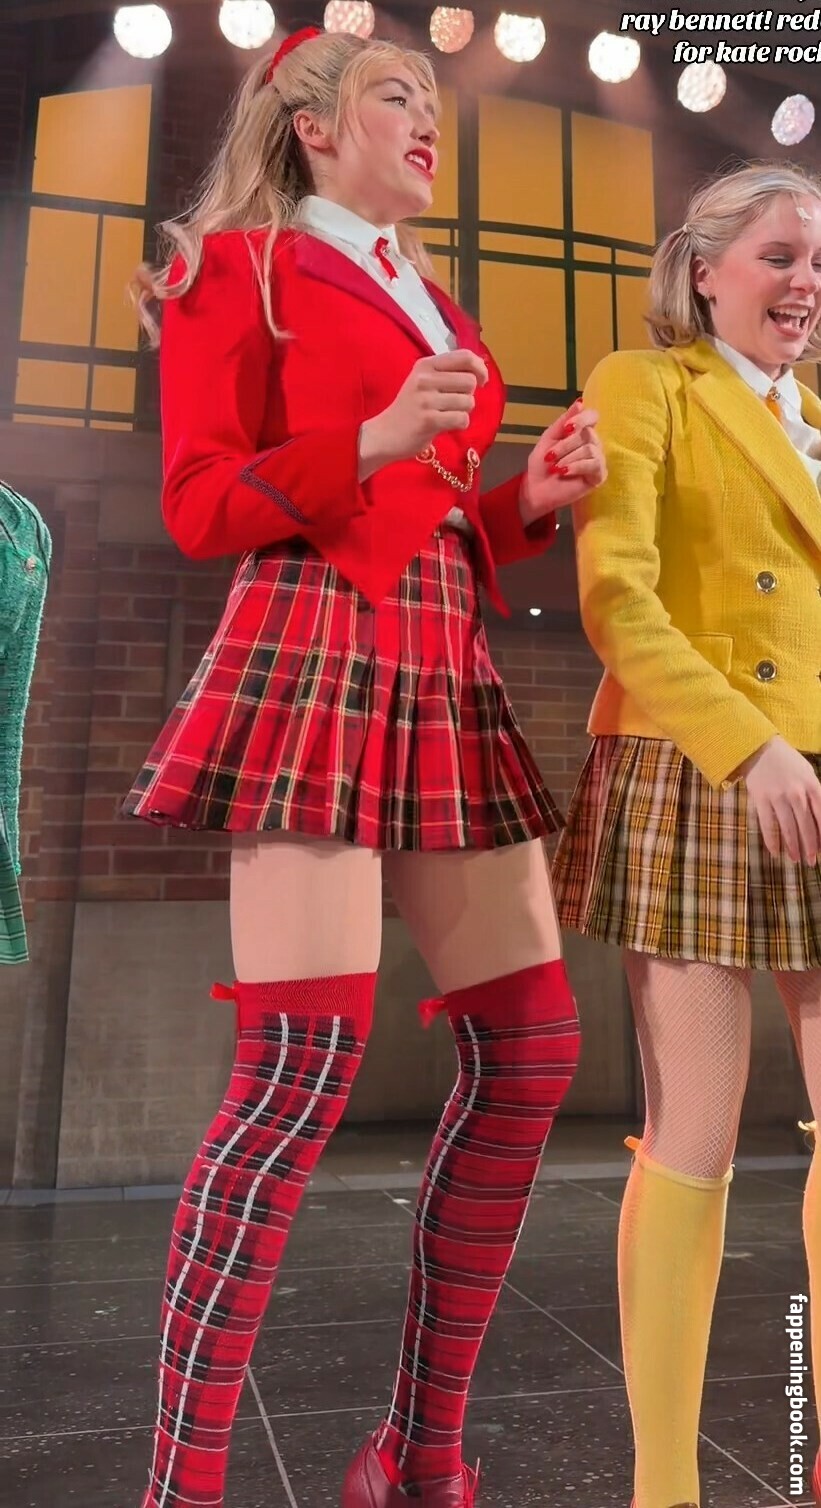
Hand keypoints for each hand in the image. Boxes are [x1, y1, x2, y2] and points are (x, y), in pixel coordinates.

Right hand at [358, 350, 487, 478]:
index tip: (481, 381)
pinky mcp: (429, 420)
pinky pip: (462, 419)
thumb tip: (481, 370)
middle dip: (469, 395)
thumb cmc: (410, 408)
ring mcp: (426, 399)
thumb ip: (448, 373)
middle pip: (470, 382)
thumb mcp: (424, 381)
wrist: (385, 434)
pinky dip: (460, 424)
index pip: (465, 356)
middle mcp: (425, 378)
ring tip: (446, 415)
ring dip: (463, 411)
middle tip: (454, 403)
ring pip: (468, 402)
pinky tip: (446, 425)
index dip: (480, 368)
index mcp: (426, 364)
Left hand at [519, 400, 606, 525]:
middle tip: (550, 456)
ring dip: (568, 458)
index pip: (592, 416)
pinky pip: (595, 464)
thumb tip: (580, 402)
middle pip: (588, 434)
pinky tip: (564, 472)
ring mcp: (597, 460)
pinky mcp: (598, 475)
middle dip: (565, 445)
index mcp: (581, 432)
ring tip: (556, 467)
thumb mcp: (549, 438)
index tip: (566, 428)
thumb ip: (564, 421)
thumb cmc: (542, 464)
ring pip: (590, 449)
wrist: (536, 489)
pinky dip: (577, 467)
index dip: (582, 419)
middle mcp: (592, 443)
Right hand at [736, 736, 820, 864]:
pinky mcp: (761, 799)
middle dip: (810, 846)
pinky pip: (767, 824)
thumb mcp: (808, 774)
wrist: (760, 749)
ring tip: (796, 860)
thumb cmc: (787, 763)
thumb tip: (820, 819)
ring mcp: (778, 796)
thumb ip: (815, 794)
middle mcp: (796, 792)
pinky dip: (772, 840)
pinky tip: (775, 853)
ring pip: (788, 827)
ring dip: (793, 846)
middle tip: (812, 861)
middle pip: (806, 825)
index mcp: (811, 785)